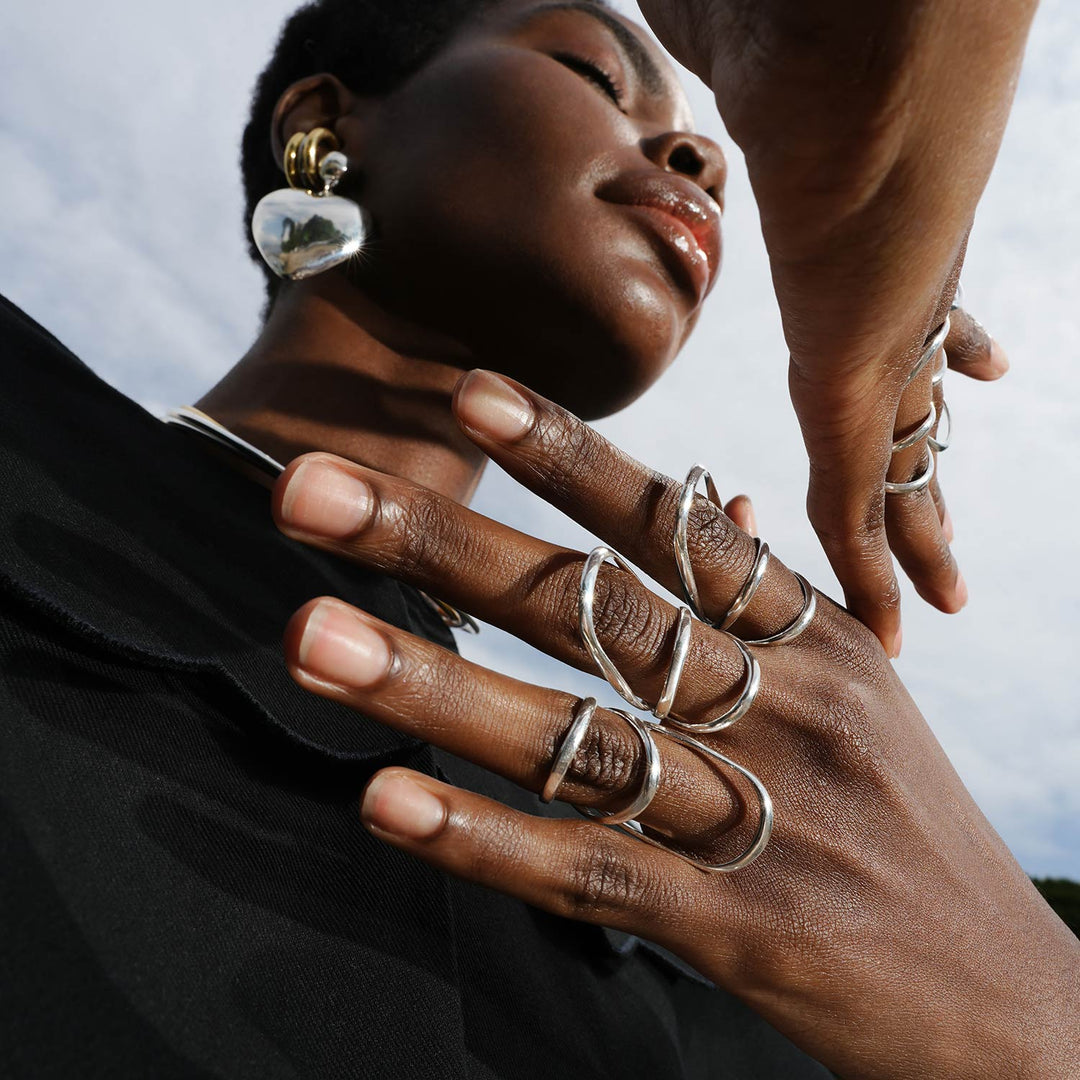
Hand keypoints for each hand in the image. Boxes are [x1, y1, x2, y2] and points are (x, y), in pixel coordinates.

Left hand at [272, 370, 1077, 1079]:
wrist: (1001, 993)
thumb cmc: (903, 820)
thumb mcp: (858, 689)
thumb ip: (770, 597)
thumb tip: (715, 498)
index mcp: (814, 637)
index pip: (678, 525)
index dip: (570, 455)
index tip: (465, 392)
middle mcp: (785, 707)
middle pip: (597, 611)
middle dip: (446, 546)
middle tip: (306, 490)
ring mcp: (762, 817)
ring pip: (576, 736)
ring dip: (433, 685)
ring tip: (310, 637)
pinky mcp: (737, 929)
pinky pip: (592, 872)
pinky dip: (488, 839)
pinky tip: (388, 802)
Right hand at [636, 0, 1031, 652]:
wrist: (853, 32)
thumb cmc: (801, 16)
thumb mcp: (746, 41)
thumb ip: (717, 39)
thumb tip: (681, 1)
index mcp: (890, 240)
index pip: (931, 313)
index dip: (952, 347)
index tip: (981, 365)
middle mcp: (897, 304)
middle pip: (922, 412)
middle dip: (933, 471)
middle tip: (952, 534)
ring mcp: (878, 346)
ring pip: (908, 471)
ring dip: (915, 540)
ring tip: (938, 607)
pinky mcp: (851, 385)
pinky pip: (858, 500)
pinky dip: (870, 567)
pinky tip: (889, 622)